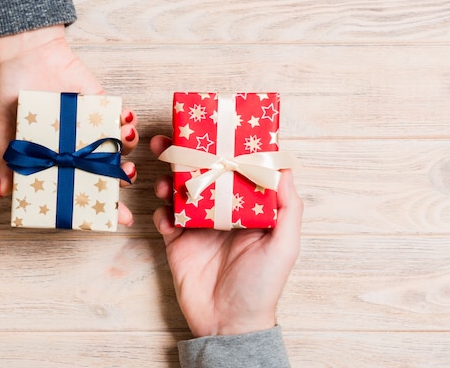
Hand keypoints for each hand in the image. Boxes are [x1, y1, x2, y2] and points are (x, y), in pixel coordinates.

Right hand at [0, 25, 138, 224]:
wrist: (26, 55)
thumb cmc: (12, 94)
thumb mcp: (5, 130)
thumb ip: (8, 160)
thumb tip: (4, 193)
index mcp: (60, 159)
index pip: (83, 188)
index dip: (101, 206)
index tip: (117, 221)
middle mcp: (80, 147)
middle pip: (107, 172)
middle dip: (122, 182)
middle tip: (127, 183)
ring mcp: (93, 127)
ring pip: (120, 148)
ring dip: (128, 152)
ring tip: (125, 154)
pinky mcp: (104, 105)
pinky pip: (122, 118)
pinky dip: (129, 123)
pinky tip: (127, 125)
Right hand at [151, 135, 301, 336]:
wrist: (229, 324)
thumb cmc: (263, 285)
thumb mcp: (285, 245)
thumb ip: (288, 206)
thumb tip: (284, 165)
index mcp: (247, 207)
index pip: (236, 169)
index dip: (226, 147)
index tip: (215, 126)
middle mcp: (222, 211)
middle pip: (203, 173)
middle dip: (186, 154)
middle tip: (171, 140)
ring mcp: (198, 224)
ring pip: (180, 190)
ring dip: (169, 179)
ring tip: (164, 180)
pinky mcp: (177, 241)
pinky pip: (165, 218)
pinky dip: (161, 211)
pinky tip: (165, 214)